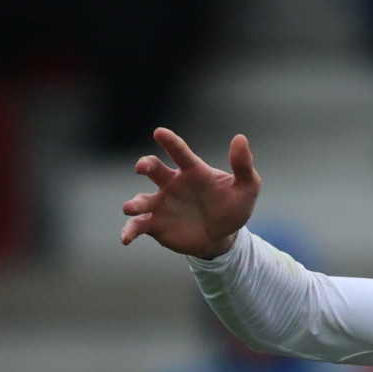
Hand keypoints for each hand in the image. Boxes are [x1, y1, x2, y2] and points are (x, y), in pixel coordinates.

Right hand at [119, 127, 261, 257]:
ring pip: (142, 198)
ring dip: (134, 203)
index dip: (170, 142)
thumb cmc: (232, 208)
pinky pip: (138, 225)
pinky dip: (129, 230)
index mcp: (192, 171)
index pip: (180, 153)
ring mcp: (162, 203)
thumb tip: (240, 138)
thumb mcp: (247, 188)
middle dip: (146, 165)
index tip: (159, 133)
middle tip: (141, 167)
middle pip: (154, 169)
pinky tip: (126, 238)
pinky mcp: (155, 224)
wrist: (222, 238)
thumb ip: (243, 166)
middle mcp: (172, 184)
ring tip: (130, 208)